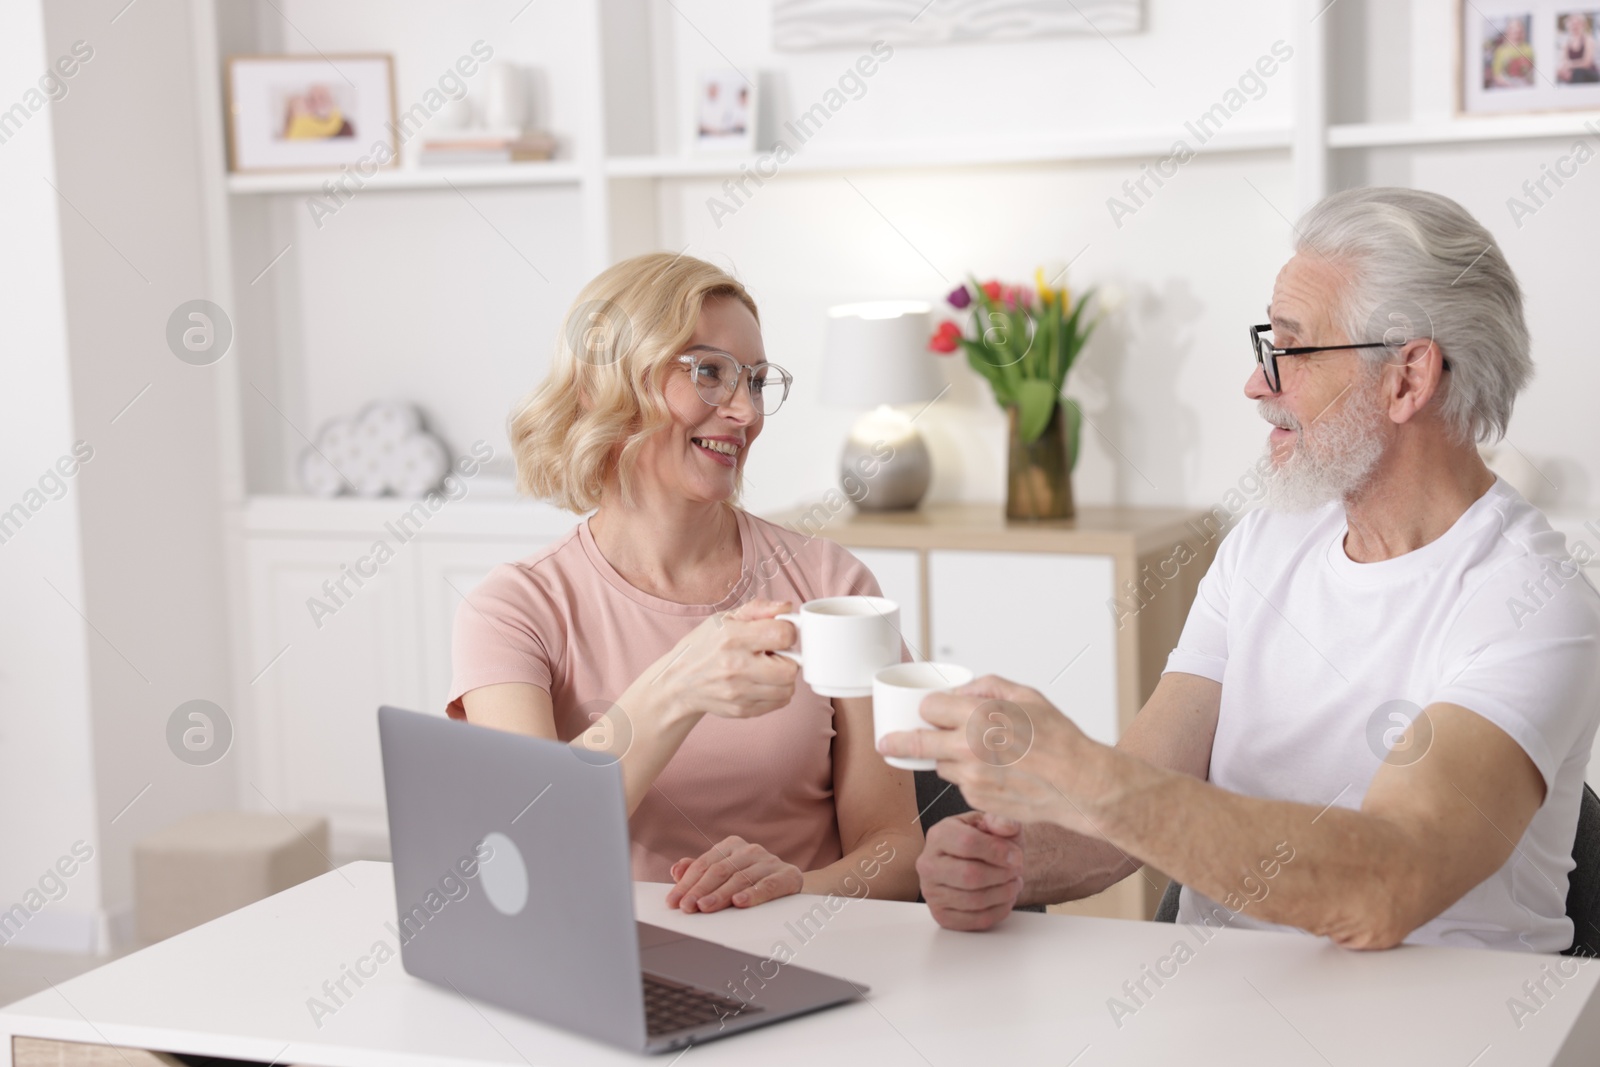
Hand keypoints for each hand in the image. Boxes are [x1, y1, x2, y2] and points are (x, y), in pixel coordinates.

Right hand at [650, 599, 799, 722]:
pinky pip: (779, 703)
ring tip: (767, 668)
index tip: (779, 633)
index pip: (783, 634)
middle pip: (791, 668)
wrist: (678, 683)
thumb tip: (787, 608)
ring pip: (788, 688)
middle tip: (775, 654)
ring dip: (783, 677)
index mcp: (732, 638)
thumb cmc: (703, 647)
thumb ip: (758, 609)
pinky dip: (776, 692)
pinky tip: (761, 682)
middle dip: (789, 658)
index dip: (788, 631)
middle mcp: (736, 667)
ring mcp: (739, 692)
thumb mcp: (724, 619)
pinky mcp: (742, 710)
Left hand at [664, 836, 802, 912]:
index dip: (687, 883)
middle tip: (687, 907)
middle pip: (720, 871)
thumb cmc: (751, 880)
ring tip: (705, 907)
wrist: (790, 884)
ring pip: (740, 879)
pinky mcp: (788, 875)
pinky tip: (740, 902)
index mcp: (731, 845)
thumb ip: (700, 872)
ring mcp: (769, 861)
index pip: (704, 865)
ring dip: (721, 895)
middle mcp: (750, 850)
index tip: (674, 901)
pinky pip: (768, 885)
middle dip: (700, 890)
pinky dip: (753, 894)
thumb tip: (676, 870)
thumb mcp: (725, 874)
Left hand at [877, 674, 1102, 834]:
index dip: (929, 707)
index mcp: (980, 717)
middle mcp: (970, 749)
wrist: (1079, 784)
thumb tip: (959, 692)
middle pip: (917, 743)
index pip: (929, 708)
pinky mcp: (978, 800)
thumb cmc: (1059, 739)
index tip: (928, 710)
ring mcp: (972, 778)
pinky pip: (960, 785)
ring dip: (948, 758)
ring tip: (979, 754)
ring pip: (941, 766)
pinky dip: (969, 777)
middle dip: (898, 741)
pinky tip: (996, 772)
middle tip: (885, 743)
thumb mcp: (1027, 696)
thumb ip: (987, 687)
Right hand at [917, 811, 1023, 930]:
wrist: (979, 864)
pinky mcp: (941, 915)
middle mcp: (928, 863)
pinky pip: (975, 920)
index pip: (967, 842)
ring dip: (1004, 893)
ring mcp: (931, 892)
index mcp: (938, 834)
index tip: (1016, 855)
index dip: (998, 851)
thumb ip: (1002, 819)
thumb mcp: (994, 823)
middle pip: (970, 875)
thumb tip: (1006, 827)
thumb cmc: (987, 843)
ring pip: (975, 900)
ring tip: (1014, 883)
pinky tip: (1005, 898)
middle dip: (1002, 875)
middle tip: (1016, 870)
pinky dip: (999, 911)